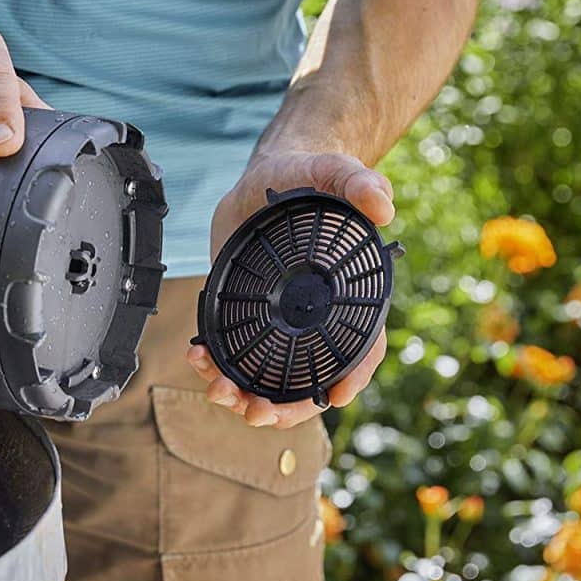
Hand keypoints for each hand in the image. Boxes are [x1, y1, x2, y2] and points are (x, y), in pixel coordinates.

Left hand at [186, 150, 395, 428]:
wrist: (268, 174)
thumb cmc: (311, 176)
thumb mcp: (334, 169)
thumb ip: (360, 180)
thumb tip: (383, 205)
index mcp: (347, 297)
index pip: (362, 348)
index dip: (353, 376)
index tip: (335, 396)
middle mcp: (314, 318)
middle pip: (307, 380)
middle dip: (282, 407)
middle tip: (254, 411)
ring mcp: (278, 320)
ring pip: (267, 376)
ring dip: (244, 395)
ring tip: (218, 391)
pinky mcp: (246, 314)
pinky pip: (234, 352)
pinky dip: (215, 363)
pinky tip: (197, 357)